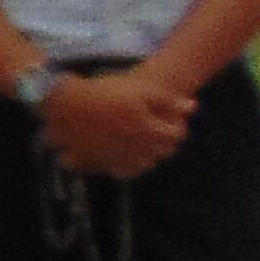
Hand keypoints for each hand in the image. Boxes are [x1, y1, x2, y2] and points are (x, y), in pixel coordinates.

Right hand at [35, 66, 191, 177]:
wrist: (66, 101)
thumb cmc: (106, 92)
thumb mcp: (141, 90)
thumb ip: (169, 100)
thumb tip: (193, 107)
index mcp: (149, 131)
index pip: (176, 136)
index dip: (176, 126)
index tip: (169, 118)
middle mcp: (135, 150)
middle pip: (160, 153)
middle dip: (162, 142)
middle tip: (154, 128)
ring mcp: (117, 159)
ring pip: (142, 166)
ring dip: (145, 156)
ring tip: (138, 141)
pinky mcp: (98, 163)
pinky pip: (118, 171)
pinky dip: (123, 166)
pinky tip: (119, 154)